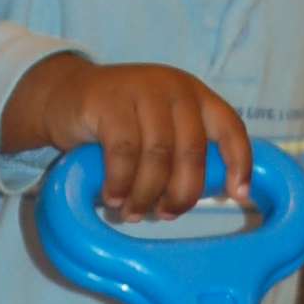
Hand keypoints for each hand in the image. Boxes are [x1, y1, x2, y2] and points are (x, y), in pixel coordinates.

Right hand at [1, 54, 251, 219]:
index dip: (239, 163)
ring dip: (146, 194)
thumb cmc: (119, 120)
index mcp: (194, 94)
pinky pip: (123, 153)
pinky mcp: (108, 101)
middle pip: (192, 152)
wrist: (64, 94)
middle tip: (166, 215)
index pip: (230, 127)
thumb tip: (200, 197)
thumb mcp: (158, 125)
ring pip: (157, 156)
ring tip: (132, 213)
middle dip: (182, 193)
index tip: (238, 196)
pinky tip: (113, 197)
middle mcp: (174, 88)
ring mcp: (141, 90)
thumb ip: (180, 149)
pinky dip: (121, 183)